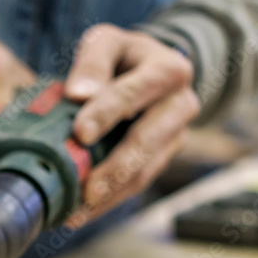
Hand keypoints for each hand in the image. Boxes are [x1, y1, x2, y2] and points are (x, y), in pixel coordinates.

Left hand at [63, 24, 199, 227]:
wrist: (150, 70)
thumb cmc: (123, 57)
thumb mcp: (106, 43)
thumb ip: (92, 62)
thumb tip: (78, 94)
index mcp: (168, 70)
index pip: (134, 93)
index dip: (107, 113)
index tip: (81, 132)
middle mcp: (180, 105)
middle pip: (147, 140)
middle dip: (116, 167)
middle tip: (87, 189)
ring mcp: (175, 136)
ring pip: (145, 170)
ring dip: (111, 194)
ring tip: (78, 211)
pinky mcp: (162, 159)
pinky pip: (137, 184)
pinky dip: (109, 201)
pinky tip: (82, 214)